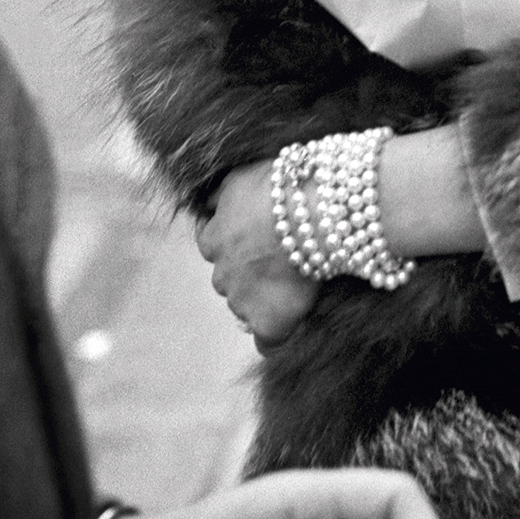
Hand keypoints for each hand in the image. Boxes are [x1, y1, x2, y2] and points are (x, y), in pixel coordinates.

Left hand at [197, 160, 317, 343]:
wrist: (315, 211)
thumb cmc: (281, 187)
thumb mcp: (239, 178)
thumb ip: (218, 196)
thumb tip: (205, 205)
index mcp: (214, 239)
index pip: (210, 245)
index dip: (231, 241)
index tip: (252, 236)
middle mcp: (222, 273)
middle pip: (227, 280)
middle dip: (245, 272)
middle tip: (276, 259)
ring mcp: (244, 301)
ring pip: (244, 307)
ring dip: (260, 299)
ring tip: (291, 286)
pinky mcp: (270, 321)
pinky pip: (267, 341)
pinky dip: (275, 336)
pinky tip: (290, 325)